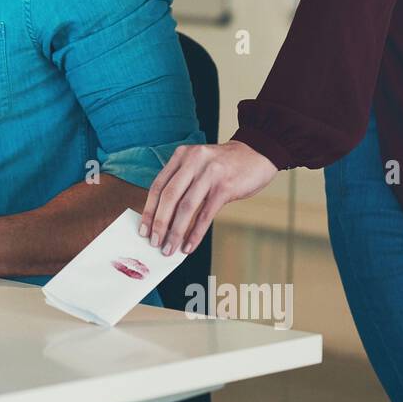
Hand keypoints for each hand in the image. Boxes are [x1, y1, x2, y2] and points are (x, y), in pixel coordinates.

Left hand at [138, 141, 277, 254]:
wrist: (258, 153)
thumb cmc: (225, 165)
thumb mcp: (198, 164)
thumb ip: (181, 182)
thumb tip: (164, 217)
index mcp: (182, 156)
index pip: (158, 186)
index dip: (149, 210)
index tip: (144, 229)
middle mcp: (193, 162)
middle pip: (169, 197)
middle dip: (159, 223)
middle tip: (154, 242)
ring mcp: (210, 174)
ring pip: (186, 207)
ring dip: (176, 232)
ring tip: (169, 248)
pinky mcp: (225, 187)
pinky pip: (206, 214)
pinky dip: (195, 233)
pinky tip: (189, 246)